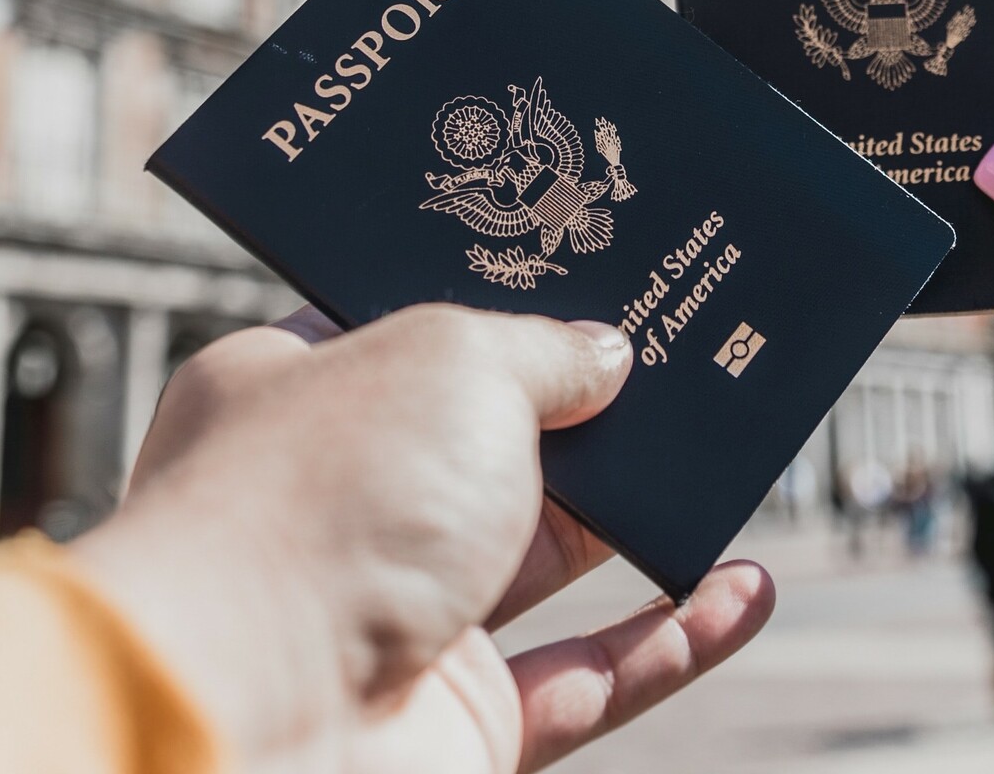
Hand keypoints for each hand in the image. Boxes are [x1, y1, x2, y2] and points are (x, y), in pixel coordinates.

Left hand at [72, 304, 774, 771]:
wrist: (248, 724)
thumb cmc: (320, 505)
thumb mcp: (450, 361)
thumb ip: (541, 351)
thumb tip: (605, 356)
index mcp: (293, 395)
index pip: (403, 327)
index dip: (498, 298)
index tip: (588, 270)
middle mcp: (339, 505)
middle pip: (489, 442)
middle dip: (588, 408)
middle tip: (684, 356)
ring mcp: (397, 618)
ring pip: (547, 558)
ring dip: (644, 517)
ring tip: (734, 458)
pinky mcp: (456, 722)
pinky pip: (588, 678)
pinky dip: (673, 640)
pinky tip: (744, 591)